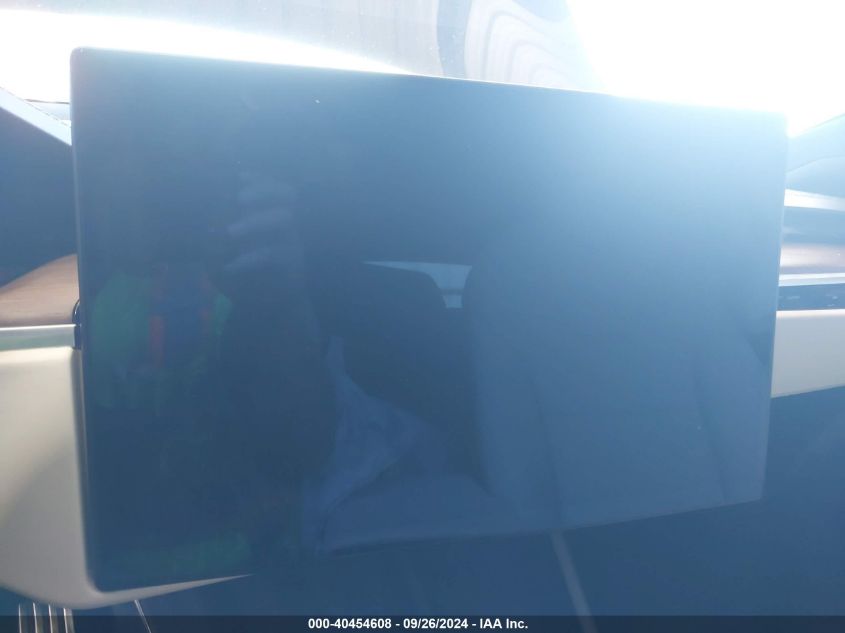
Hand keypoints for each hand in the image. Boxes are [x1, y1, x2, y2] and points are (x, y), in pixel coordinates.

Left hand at [208, 171, 307, 307]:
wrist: (266, 309)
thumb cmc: (242, 277)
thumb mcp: (222, 256)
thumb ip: (215, 239)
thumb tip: (204, 225)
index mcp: (272, 218)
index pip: (274, 188)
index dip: (261, 179)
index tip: (239, 176)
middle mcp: (286, 226)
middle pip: (287, 194)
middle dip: (264, 189)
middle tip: (240, 198)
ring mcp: (292, 244)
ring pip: (284, 219)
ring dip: (256, 221)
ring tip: (230, 232)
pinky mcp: (293, 266)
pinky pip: (275, 254)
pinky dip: (250, 258)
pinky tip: (230, 266)